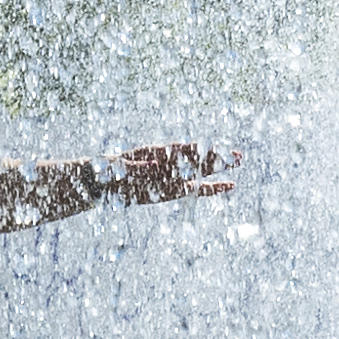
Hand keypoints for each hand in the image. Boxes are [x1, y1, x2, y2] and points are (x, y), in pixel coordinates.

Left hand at [109, 142, 236, 207]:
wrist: (99, 182)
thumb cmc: (106, 170)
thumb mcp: (117, 168)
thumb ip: (136, 168)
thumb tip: (154, 166)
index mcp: (154, 153)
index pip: (179, 150)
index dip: (196, 149)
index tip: (213, 147)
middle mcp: (167, 163)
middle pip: (196, 159)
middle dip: (216, 156)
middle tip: (238, 154)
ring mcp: (172, 176)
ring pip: (200, 171)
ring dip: (219, 167)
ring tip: (239, 161)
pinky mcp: (172, 191)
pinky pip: (196, 190)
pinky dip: (212, 189)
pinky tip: (229, 185)